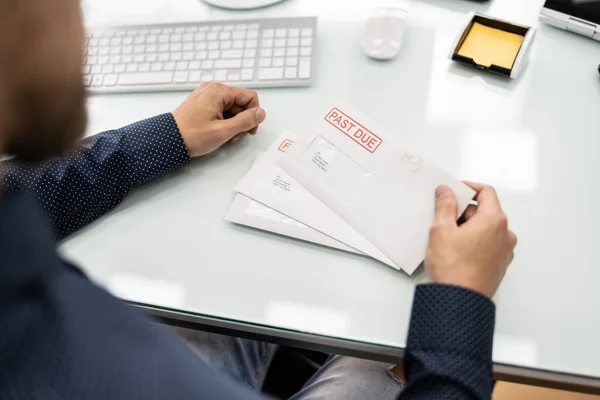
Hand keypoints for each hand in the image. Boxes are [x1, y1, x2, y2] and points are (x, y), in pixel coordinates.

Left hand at [172, 83, 266, 156]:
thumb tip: (261, 113)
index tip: (250, 130)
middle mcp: (213, 89)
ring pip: (232, 108)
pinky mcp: (202, 103)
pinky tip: (218, 132)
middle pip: (241, 103)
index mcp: (219, 91)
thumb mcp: (223, 131)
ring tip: (224, 137)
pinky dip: (224, 121)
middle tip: (234, 136)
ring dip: (233, 123)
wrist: (167, 140)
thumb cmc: (191, 135)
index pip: (250, 97)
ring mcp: (207, 95)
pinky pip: (221, 110)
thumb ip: (245, 121)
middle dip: (242, 121)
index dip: (254, 114)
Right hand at [425, 182, 516, 297]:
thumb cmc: (454, 268)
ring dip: (468, 227)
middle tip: (443, 218)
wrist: (460, 301)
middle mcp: (505, 234)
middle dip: (463, 211)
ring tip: (447, 238)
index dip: (468, 188)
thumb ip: (445, 205)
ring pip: (485, 228)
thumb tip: (446, 191)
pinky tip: (455, 251)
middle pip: (485, 210)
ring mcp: (504, 250)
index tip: (453, 191)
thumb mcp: (441, 229)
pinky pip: (487, 243)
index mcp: (495, 220)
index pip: (486, 192)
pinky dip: (473, 241)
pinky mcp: (499, 264)